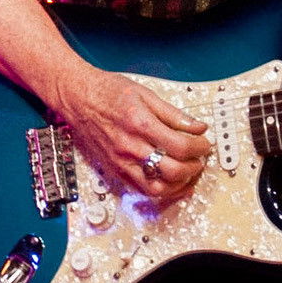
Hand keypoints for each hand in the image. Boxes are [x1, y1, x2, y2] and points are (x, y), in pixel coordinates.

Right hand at [56, 67, 211, 205]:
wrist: (77, 98)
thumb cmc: (107, 92)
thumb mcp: (145, 94)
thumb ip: (174, 114)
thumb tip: (197, 127)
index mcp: (140, 124)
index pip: (180, 146)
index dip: (199, 148)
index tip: (204, 144)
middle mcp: (130, 147)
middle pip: (172, 171)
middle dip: (194, 168)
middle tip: (199, 160)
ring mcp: (121, 162)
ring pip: (157, 188)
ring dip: (179, 185)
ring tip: (188, 174)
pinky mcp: (115, 170)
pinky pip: (141, 189)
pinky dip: (160, 189)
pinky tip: (170, 182)